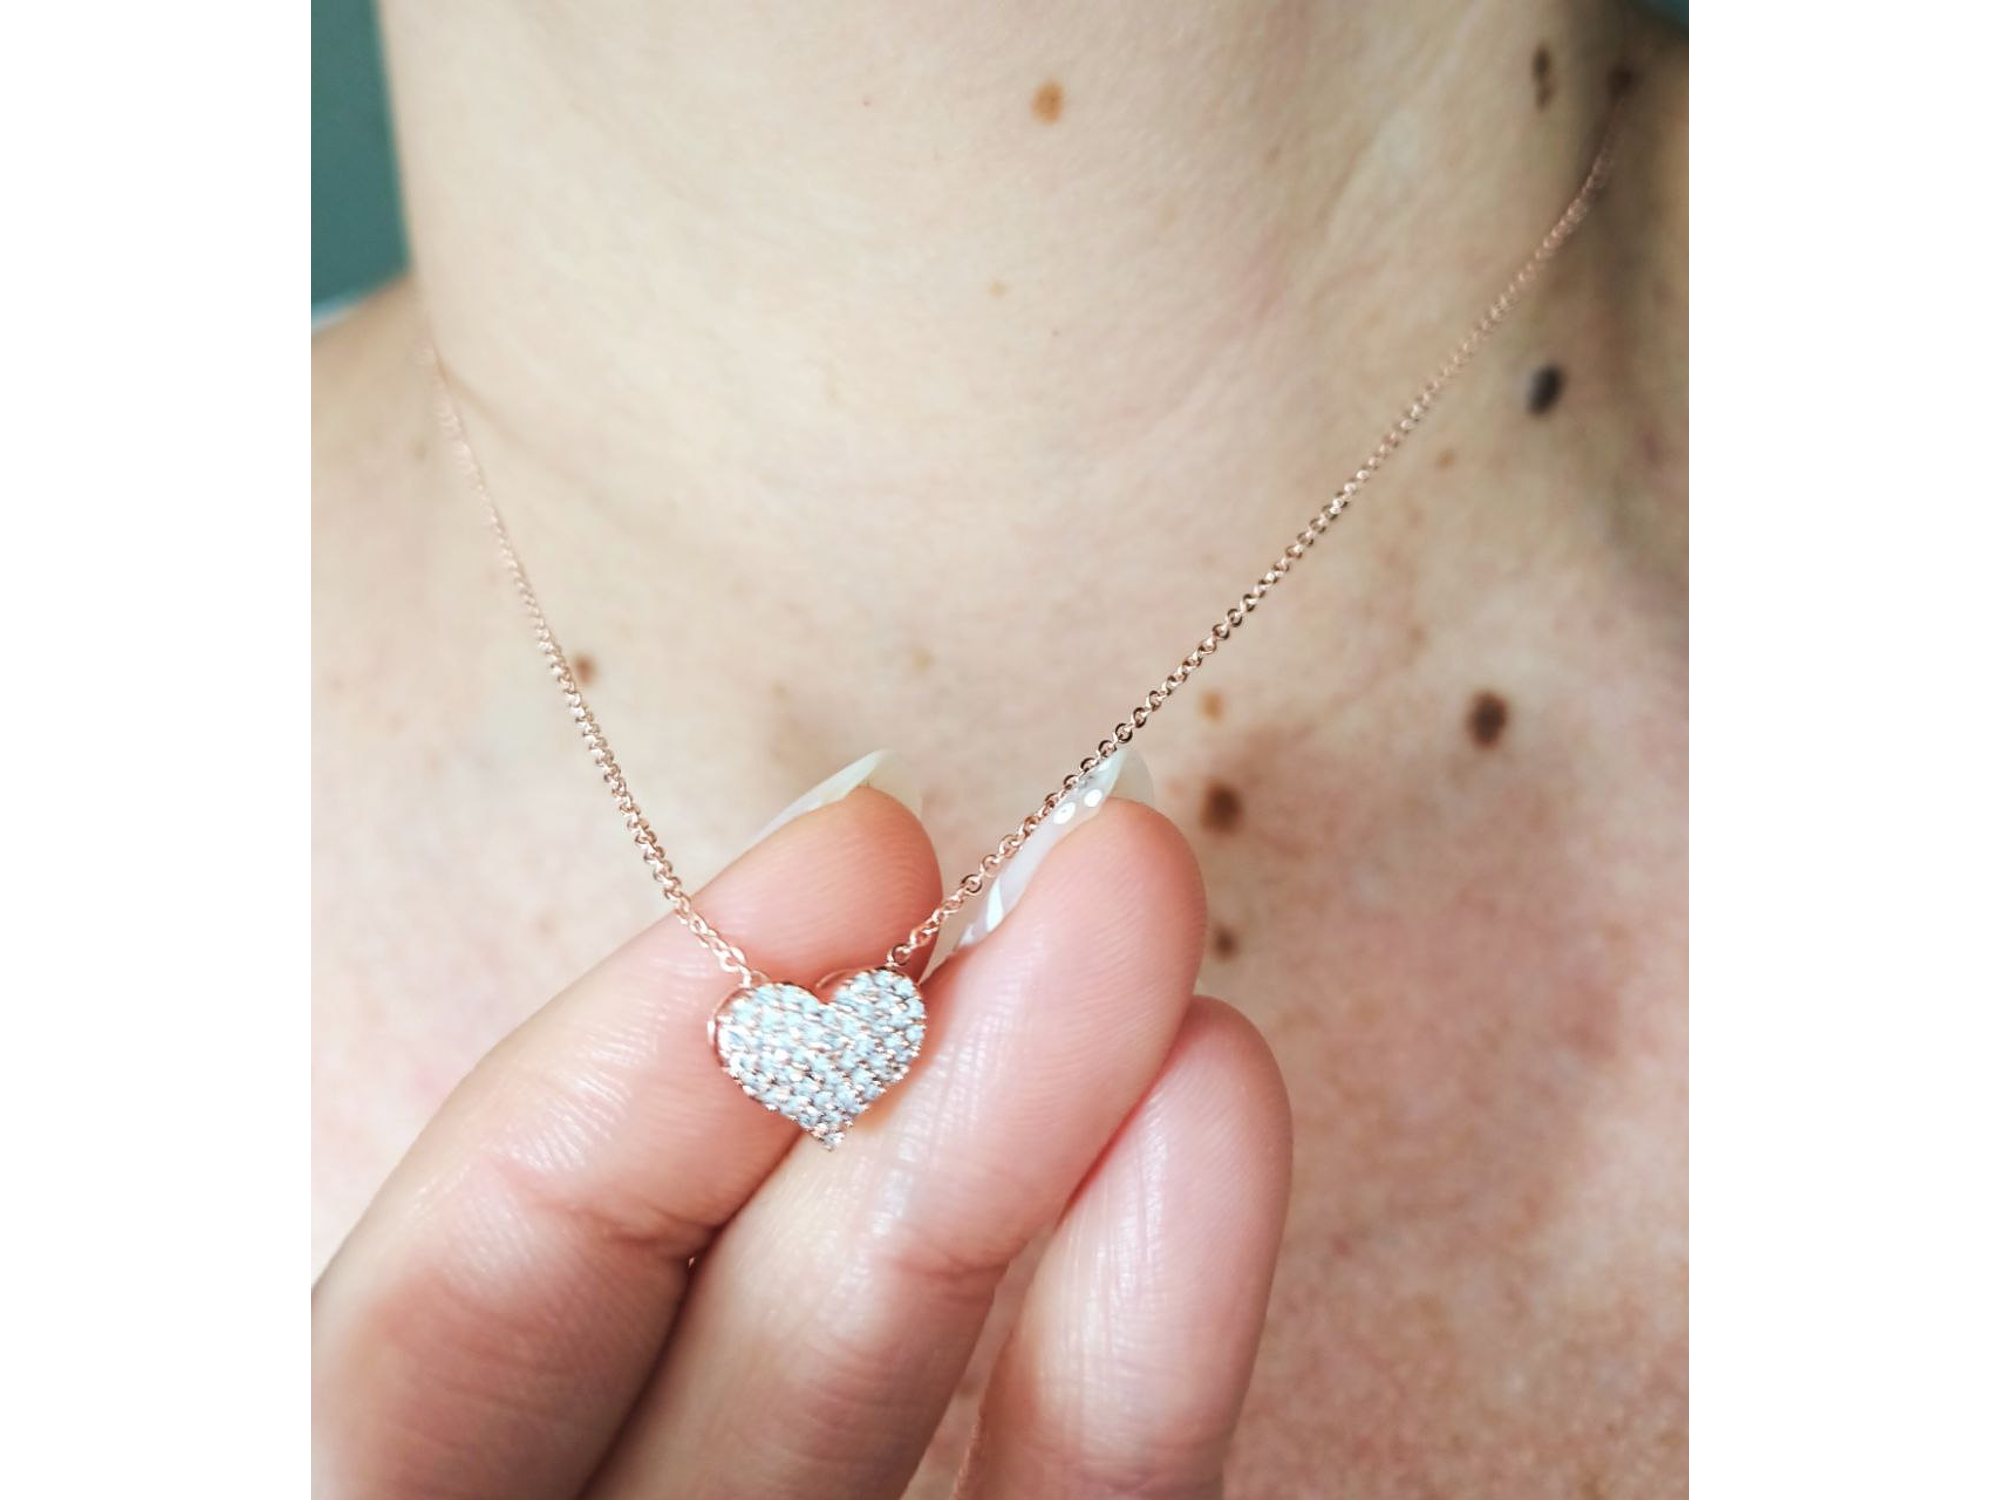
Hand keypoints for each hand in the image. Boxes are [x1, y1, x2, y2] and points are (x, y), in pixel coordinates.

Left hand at [312, 786, 1291, 1497]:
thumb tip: (733, 1026)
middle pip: (732, 1301)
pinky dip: (1147, 1350)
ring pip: (923, 1396)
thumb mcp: (416, 1491)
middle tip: (1091, 858)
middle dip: (905, 1066)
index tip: (862, 860)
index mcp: (413, 1496)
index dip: (661, 1055)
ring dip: (1055, 1154)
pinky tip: (1211, 1128)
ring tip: (1158, 924)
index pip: (502, 1266)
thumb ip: (445, 1370)